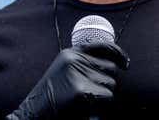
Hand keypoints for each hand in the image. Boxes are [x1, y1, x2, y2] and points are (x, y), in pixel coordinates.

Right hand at [6, 41, 128, 119]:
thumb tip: (115, 64)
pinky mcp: (81, 91)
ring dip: (103, 96)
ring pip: (110, 84)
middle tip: (91, 94)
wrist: (33, 114)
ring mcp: (77, 75)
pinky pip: (106, 97)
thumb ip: (84, 64)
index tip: (126, 63)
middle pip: (110, 68)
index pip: (101, 46)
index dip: (117, 53)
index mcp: (70, 54)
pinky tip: (86, 108)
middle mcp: (74, 60)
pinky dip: (101, 106)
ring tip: (84, 101)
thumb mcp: (65, 73)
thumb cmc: (52, 98)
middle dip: (106, 82)